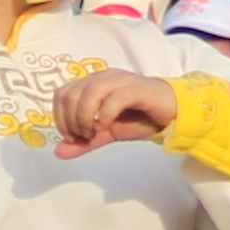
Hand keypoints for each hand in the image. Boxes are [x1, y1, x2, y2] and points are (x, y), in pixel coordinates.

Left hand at [51, 70, 180, 154]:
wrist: (171, 114)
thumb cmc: (138, 118)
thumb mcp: (105, 133)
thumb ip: (83, 142)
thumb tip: (58, 152)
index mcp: (92, 83)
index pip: (62, 94)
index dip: (59, 118)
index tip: (71, 137)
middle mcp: (103, 78)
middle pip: (71, 94)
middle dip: (71, 121)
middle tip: (83, 137)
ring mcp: (120, 80)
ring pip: (90, 92)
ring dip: (85, 117)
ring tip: (94, 133)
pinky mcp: (137, 88)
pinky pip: (115, 98)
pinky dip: (105, 115)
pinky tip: (107, 127)